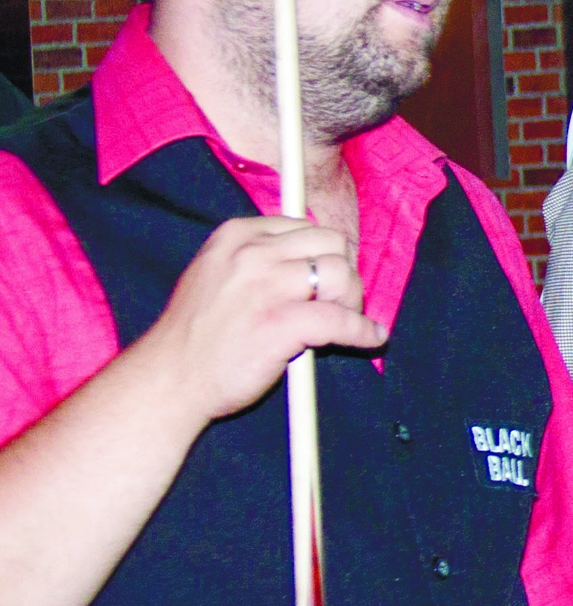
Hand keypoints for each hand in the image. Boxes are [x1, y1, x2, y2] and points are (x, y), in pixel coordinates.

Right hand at [138, 215, 383, 423]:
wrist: (169, 378)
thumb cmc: (197, 334)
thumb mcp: (216, 274)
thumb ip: (258, 258)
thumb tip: (314, 257)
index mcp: (236, 236)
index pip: (306, 226)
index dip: (324, 254)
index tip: (324, 279)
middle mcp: (252, 254)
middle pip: (331, 243)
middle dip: (343, 271)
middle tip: (337, 301)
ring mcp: (267, 287)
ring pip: (341, 275)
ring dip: (352, 300)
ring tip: (342, 320)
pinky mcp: (282, 324)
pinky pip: (343, 319)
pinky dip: (363, 331)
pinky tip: (369, 338)